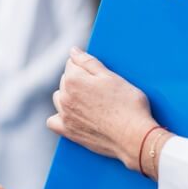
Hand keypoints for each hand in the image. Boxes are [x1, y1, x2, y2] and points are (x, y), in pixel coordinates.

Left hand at [49, 47, 158, 170]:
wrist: (135, 137)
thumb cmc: (128, 105)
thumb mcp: (111, 77)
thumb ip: (88, 62)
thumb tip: (73, 51)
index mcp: (73, 79)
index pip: (72, 63)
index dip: (87, 67)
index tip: (100, 75)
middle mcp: (64, 97)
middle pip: (66, 80)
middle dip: (79, 81)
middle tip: (101, 90)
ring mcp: (64, 115)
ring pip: (59, 98)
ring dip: (69, 97)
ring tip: (90, 102)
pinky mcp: (68, 132)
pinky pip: (53, 122)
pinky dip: (60, 118)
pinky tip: (73, 116)